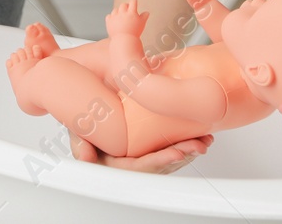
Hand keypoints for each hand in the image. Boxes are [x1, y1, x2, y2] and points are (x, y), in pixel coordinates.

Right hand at [70, 131, 212, 173]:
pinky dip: (187, 143)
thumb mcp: (77, 135)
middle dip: (182, 154)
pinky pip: (172, 148)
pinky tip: (201, 137)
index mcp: (117, 166)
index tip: (175, 154)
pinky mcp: (153, 148)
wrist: (91, 116)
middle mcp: (134, 164)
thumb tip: (85, 158)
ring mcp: (146, 157)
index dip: (159, 161)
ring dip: (189, 150)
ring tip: (203, 140)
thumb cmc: (87, 129)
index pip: (141, 166)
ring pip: (171, 157)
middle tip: (197, 145)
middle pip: (162, 163)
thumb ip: (80, 144)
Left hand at [106, 0, 148, 37]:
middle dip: (126, 6)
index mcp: (131, 13)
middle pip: (123, 5)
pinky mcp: (109, 21)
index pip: (133, 2)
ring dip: (118, 11)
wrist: (124, 40)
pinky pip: (109, 16)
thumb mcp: (142, 24)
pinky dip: (111, 17)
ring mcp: (115, 16)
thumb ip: (144, 17)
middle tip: (128, 7)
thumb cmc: (134, 33)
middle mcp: (122, 13)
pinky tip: (114, 19)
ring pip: (116, 10)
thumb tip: (147, 13)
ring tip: (121, 14)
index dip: (134, 0)